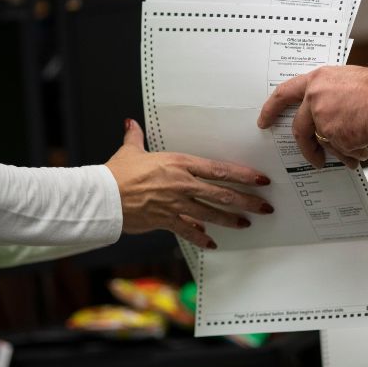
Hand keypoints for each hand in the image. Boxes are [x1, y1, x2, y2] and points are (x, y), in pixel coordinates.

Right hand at [106, 119, 273, 248]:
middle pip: (223, 193)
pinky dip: (201, 237)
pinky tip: (212, 243)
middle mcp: (183, 184)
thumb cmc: (116, 174)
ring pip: (212, 213)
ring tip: (246, 223)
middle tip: (264, 206)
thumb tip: (132, 123)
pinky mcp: (166, 221)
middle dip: (247, 200)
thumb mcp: (130, 151)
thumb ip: (135, 137)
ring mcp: (176, 204)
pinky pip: (189, 231)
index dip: (243, 175)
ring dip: (231, 219)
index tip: (260, 179)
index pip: (219, 169)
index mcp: (179, 164)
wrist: (102, 196)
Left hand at [257, 65, 367, 168]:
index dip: (271, 109)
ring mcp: (325, 119)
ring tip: (353, 154)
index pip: (284, 94)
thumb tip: (324, 113)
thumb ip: (329, 94)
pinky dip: (353, 153)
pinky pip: (341, 151)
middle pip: (300, 130)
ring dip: (339, 152)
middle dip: (308, 148)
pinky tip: (364, 148)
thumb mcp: (347, 80)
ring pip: (325, 143)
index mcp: (317, 81)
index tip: (264, 120)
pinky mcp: (337, 136)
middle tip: (313, 158)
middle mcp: (316, 100)